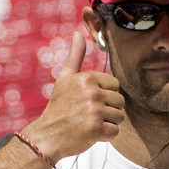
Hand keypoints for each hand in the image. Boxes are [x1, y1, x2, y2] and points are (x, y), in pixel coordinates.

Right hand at [20, 31, 123, 161]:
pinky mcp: (96, 129)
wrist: (47, 135)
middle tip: (90, 114)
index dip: (106, 94)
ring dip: (108, 123)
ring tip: (90, 122)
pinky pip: (115, 131)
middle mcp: (92, 93)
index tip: (91, 100)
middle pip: (120, 101)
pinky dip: (105, 135)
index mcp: (87, 78)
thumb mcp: (64, 78)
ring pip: (119, 116)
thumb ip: (75, 56)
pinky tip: (91, 133)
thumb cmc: (58, 107)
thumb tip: (78, 33)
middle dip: (109, 109)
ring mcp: (94, 111)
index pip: (115, 84)